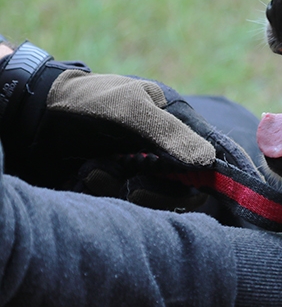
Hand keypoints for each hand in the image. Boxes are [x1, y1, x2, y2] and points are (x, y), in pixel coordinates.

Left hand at [0, 42, 254, 209]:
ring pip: (161, 200)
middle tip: (134, 190)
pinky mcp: (123, 186)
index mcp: (180, 126)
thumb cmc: (88, 101)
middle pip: (190, 189)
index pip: (214, 157)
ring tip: (99, 175)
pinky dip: (112, 194)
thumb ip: (169, 133)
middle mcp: (168, 151)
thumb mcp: (130, 108)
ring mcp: (146, 170)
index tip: (210, 192)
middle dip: (163, 193)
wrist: (35, 114)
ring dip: (133, 193)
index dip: (221, 178)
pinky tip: (91, 177)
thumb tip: (209, 161)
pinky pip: (132, 204)